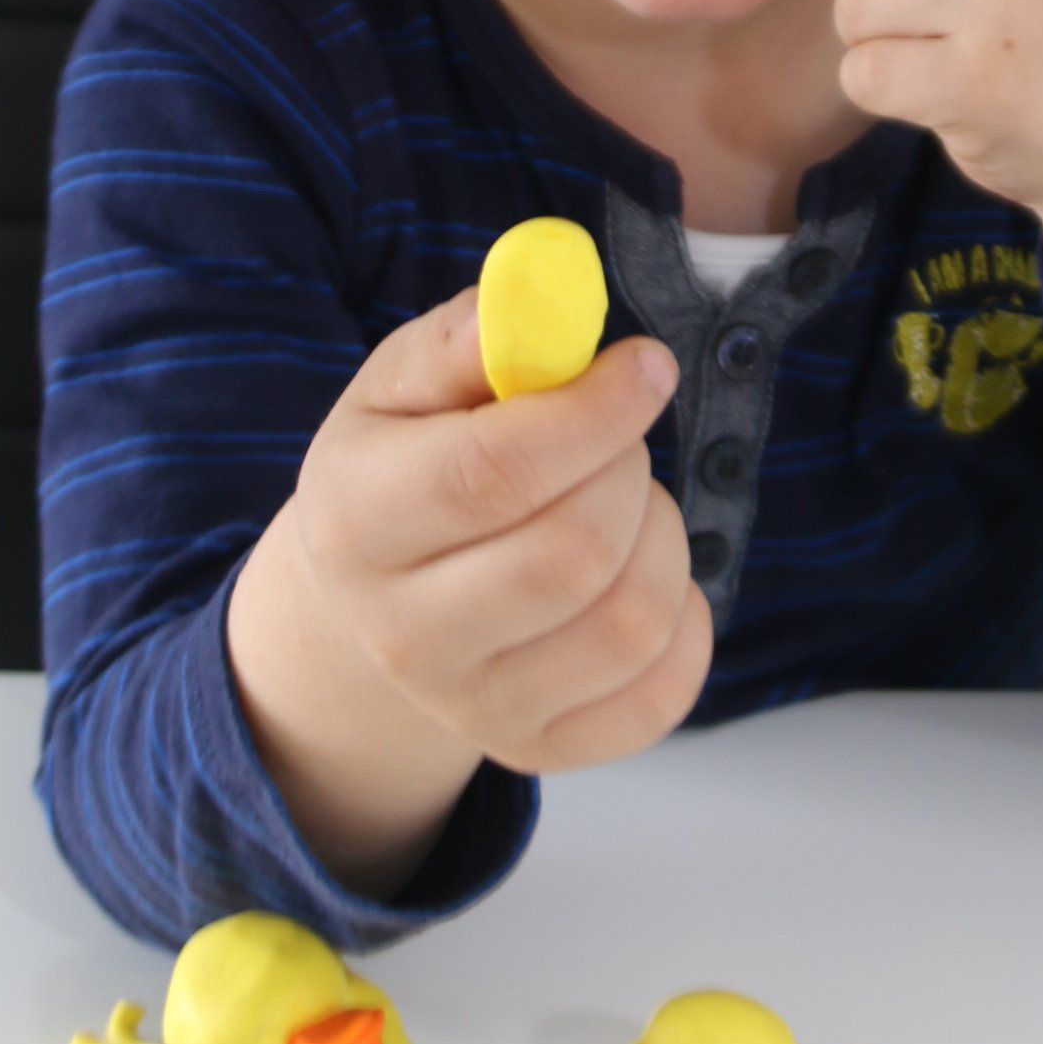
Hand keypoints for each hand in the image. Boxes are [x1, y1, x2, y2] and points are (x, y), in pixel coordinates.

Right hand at [227, 293, 711, 888]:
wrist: (374, 602)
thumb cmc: (406, 464)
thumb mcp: (407, 385)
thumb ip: (476, 334)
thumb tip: (549, 293)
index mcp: (356, 522)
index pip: (492, 475)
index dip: (593, 413)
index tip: (646, 365)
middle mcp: (403, 635)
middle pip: (572, 553)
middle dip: (627, 471)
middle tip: (617, 441)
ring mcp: (474, 708)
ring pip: (630, 621)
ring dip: (662, 537)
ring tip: (625, 505)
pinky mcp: (539, 750)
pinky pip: (663, 693)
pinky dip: (686, 620)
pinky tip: (640, 575)